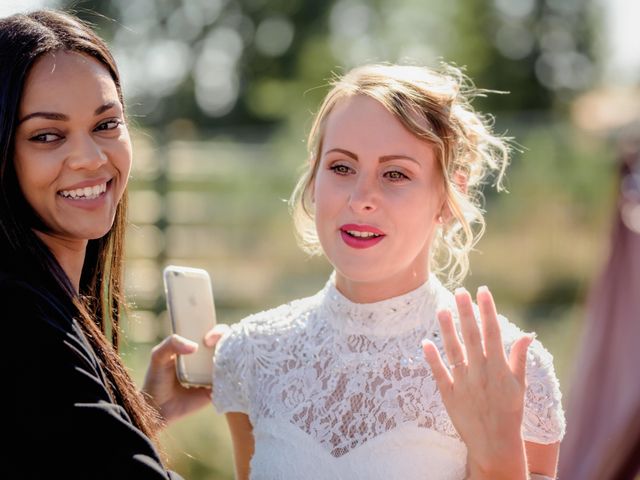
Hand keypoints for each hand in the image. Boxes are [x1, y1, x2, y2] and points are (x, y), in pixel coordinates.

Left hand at [142, 324, 228, 425]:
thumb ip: (171, 343)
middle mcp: (207, 358)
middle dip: (227, 341)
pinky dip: (230, 377)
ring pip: (231, 362)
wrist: (157, 407)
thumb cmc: (157, 379)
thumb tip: (194, 347)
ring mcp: (213, 374)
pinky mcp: (216, 389)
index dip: (217, 331)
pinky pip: (228, 381)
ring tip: (221, 362)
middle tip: (216, 348)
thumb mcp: (159, 356)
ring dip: (232, 359)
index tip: (208, 338)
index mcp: (195, 347)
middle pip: (226, 345)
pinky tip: (226, 375)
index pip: (212, 333)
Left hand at [422, 287, 532, 479]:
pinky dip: (432, 358)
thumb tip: (527, 335)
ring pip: (454, 350)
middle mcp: (481, 372)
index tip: (483, 291)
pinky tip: (425, 342)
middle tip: (460, 291)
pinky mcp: (449, 395)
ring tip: (442, 309)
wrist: (495, 444)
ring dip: (447, 329)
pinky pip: (439, 373)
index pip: (492, 332)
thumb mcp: (520, 385)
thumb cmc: (510, 412)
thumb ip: (519, 358)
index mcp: (499, 368)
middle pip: (471, 336)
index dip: (488, 310)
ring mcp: (464, 383)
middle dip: (466, 312)